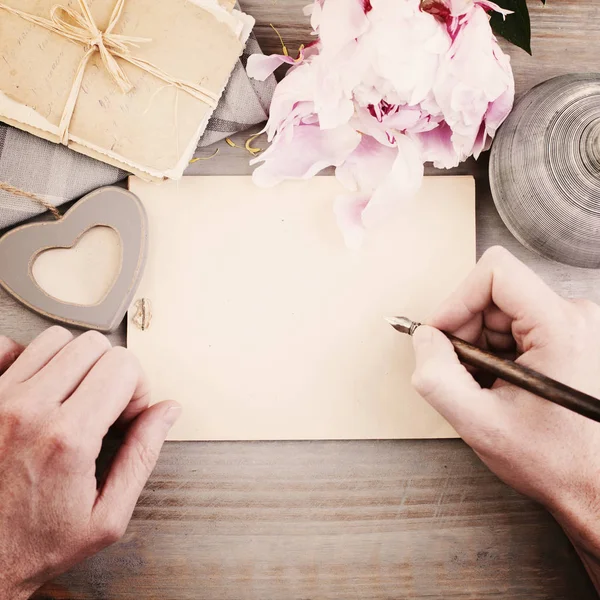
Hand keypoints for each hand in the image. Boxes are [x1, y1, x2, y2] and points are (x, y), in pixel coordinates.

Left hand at [0, 327, 180, 599]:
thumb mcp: (106, 517)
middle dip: (112, 371)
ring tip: (73, 396)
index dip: (138, 387)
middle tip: (105, 405)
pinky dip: (28, 358)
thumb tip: (165, 412)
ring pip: (55, 340)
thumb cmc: (32, 544)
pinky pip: (9, 347)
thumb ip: (143, 455)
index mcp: (68, 438)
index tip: (128, 412)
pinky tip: (38, 388)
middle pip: (93, 345)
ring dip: (75, 363)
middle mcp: (28, 411)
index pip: (123, 365)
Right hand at [410, 246, 599, 586]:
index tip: (441, 334)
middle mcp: (573, 317)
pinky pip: (511, 326)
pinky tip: (499, 384)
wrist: (592, 484)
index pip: (495, 272)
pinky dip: (493, 352)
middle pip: (492, 293)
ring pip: (498, 311)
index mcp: (561, 328)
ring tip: (485, 385)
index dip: (456, 300)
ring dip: (478, 345)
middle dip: (464, 330)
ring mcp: (571, 325)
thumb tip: (423, 337)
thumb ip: (437, 376)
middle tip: (463, 372)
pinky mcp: (565, 335)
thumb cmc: (553, 460)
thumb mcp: (479, 422)